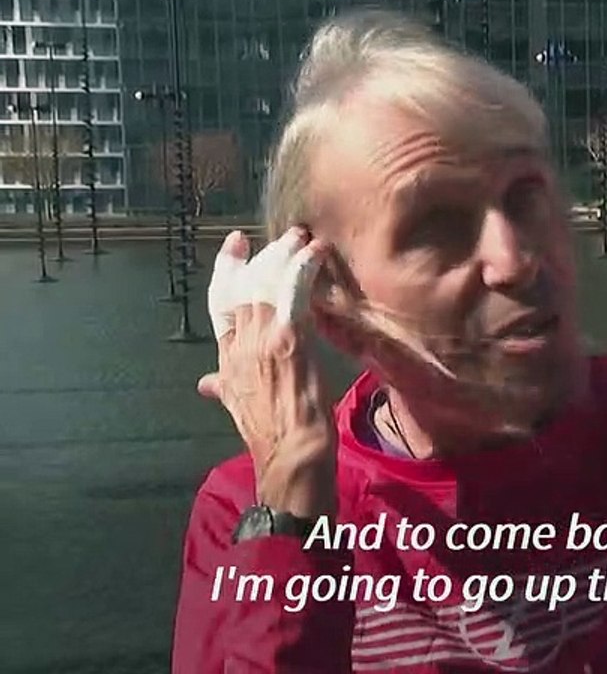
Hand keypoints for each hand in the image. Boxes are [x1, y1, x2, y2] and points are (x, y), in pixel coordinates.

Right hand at [198, 228, 337, 518]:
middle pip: (244, 284)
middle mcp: (238, 345)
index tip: (235, 244)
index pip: (219, 301)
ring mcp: (261, 341)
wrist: (289, 456)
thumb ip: (223, 387)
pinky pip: (292, 293)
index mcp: (225, 358)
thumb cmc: (273, 436)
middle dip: (265, 255)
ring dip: (287, 257)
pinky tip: (316, 255)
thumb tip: (205, 384)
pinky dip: (303, 270)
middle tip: (287, 235)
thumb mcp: (238, 406)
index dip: (227, 269)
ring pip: (267, 283)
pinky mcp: (287, 341)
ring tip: (305, 240)